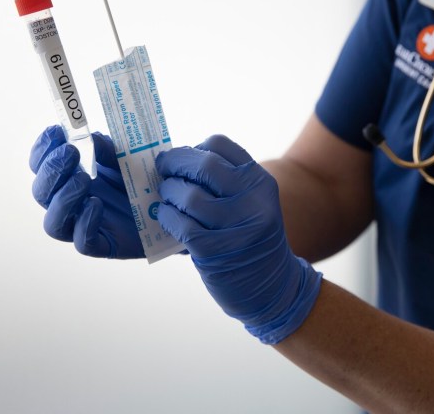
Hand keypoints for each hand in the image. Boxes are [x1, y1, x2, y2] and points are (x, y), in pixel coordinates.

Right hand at [29, 125, 142, 258]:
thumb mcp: (126, 157)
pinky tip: (97, 204)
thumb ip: (107, 149)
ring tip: (84, 179)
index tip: (56, 132)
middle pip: (41, 193)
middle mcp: (71, 203)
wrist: (172, 205)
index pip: (41, 166)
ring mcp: (85, 226)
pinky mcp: (105, 246)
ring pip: (54, 224)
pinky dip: (85, 223)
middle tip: (71, 152)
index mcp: (70, 178)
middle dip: (51, 170)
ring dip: (62, 199)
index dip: (42, 150)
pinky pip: (83, 243)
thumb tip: (89, 138)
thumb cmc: (143, 179)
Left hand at [156, 135, 321, 343]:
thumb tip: (180, 158)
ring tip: (166, 195)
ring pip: (189, 195)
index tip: (185, 157)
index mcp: (260, 182)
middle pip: (203, 165)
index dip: (195, 148)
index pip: (220, 145)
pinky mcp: (214, 251)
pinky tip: (167, 216)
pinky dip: (167, 217)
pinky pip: (180, 224)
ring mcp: (235, 227)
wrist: (271, 288)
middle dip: (175, 162)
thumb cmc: (251, 239)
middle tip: (162, 166)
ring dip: (169, 191)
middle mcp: (252, 201)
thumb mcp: (253, 203)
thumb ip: (226, 181)